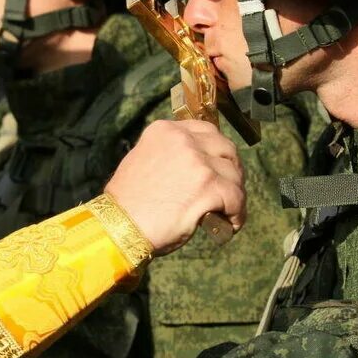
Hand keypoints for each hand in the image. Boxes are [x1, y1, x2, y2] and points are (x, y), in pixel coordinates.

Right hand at [105, 120, 244, 255]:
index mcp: (165, 130)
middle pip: (226, 148)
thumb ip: (168, 154)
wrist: (120, 226)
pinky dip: (237, 214)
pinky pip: (237, 198)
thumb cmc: (128, 202)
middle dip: (231, 169)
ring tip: (228, 211)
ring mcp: (198, 162)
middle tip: (228, 189)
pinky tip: (230, 224)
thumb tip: (194, 165)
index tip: (218, 166)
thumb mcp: (142, 161)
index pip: (206, 131)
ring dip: (235, 194)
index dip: (217, 151)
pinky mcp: (209, 187)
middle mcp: (183, 140)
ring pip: (234, 175)